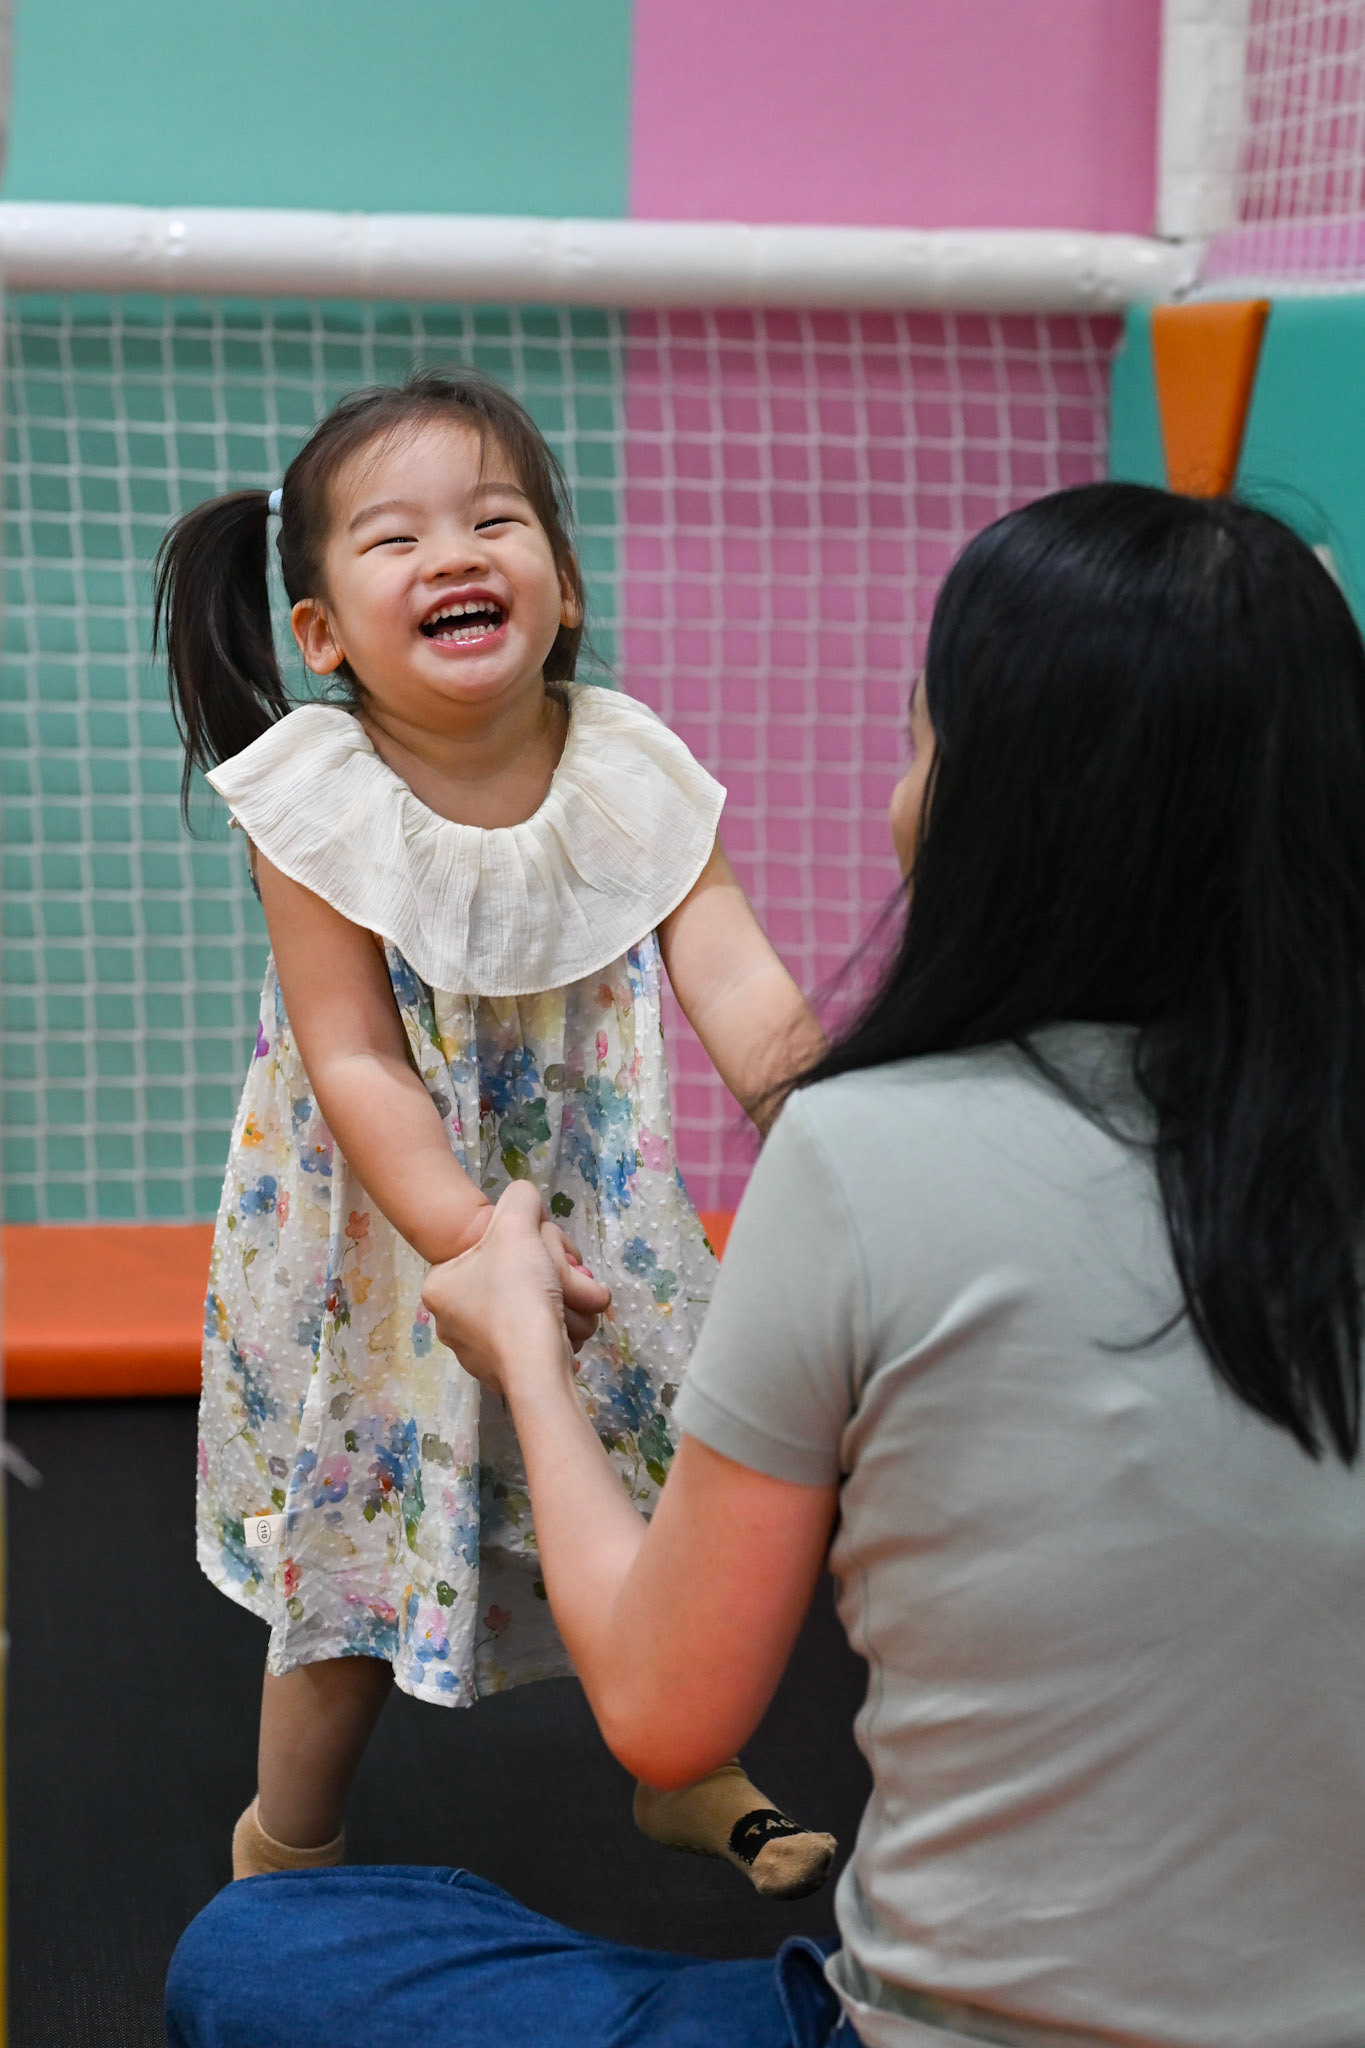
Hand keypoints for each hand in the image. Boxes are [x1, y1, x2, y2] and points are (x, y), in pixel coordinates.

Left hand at [421, 1183, 610, 1395]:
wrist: (538, 1370)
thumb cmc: (519, 1293)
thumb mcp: (518, 1226)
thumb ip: (521, 1198)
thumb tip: (525, 1197)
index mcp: (440, 1287)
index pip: (494, 1249)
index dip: (533, 1246)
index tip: (550, 1255)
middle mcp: (452, 1322)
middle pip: (517, 1279)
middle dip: (557, 1277)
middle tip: (579, 1279)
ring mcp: (477, 1352)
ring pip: (530, 1309)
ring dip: (565, 1301)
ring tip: (582, 1305)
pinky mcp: (505, 1374)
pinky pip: (536, 1339)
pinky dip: (557, 1331)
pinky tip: (566, 1334)